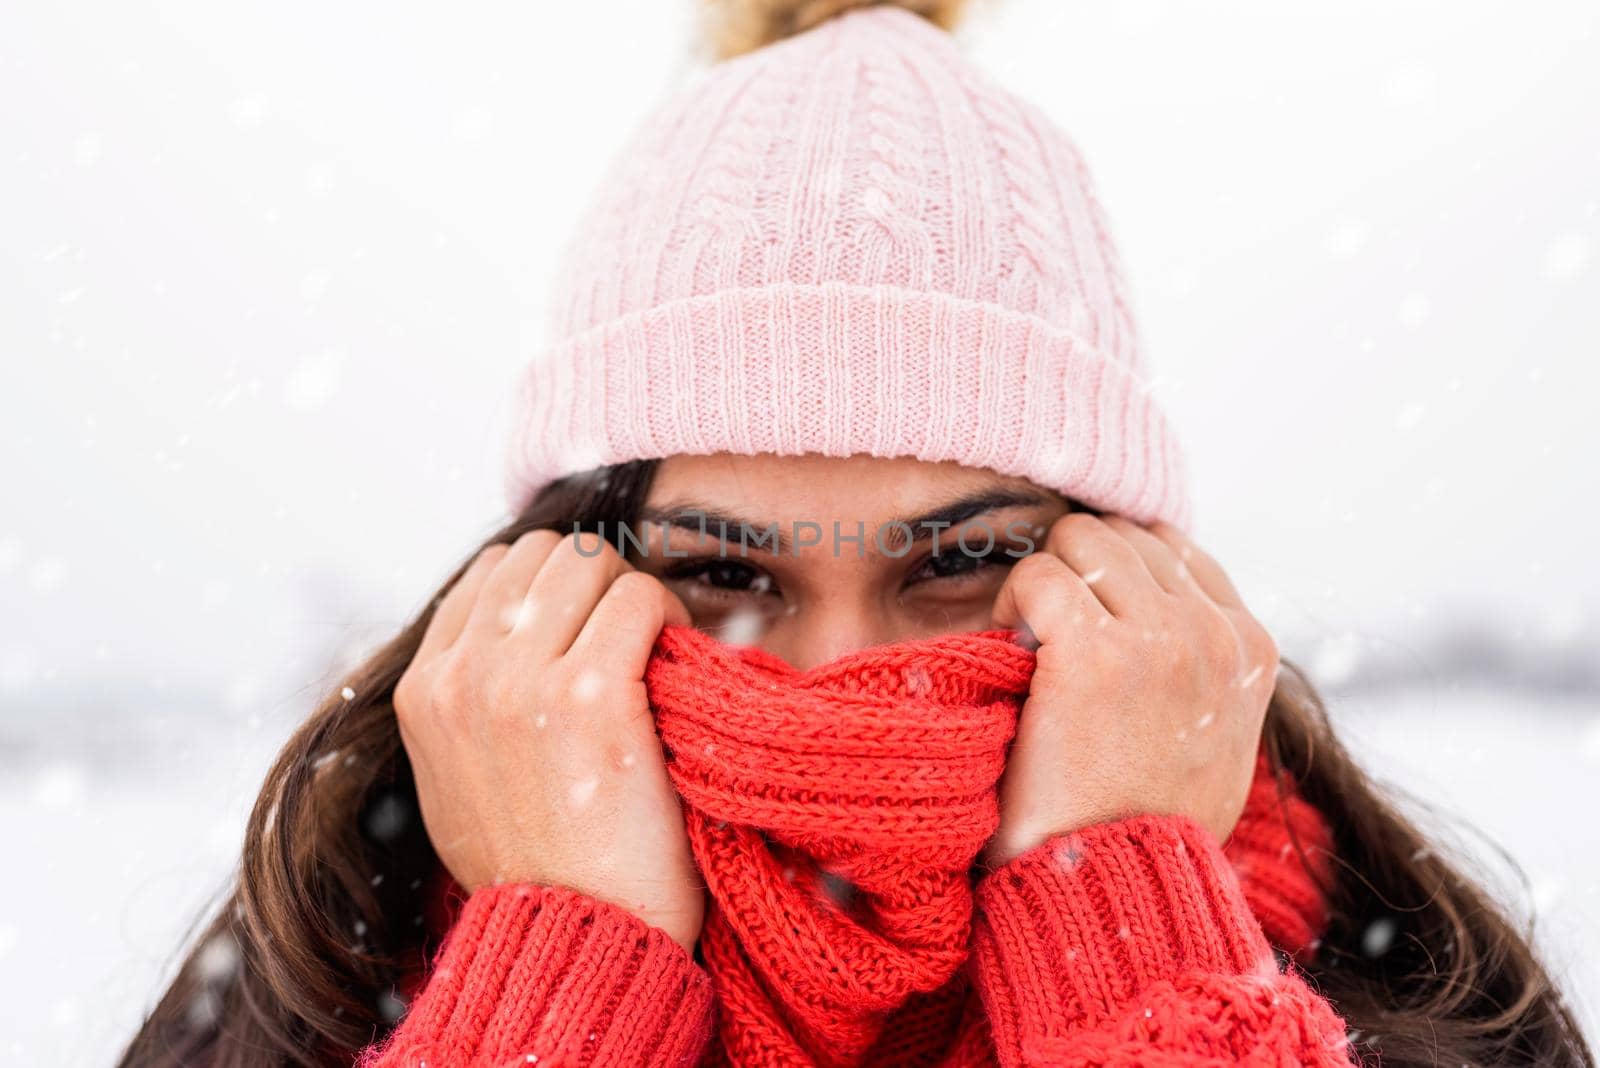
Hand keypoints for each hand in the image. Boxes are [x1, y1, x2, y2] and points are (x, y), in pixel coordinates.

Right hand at [394, 530, 704, 950]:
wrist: (577, 938)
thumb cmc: (534, 864)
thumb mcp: (457, 778)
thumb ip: (465, 699)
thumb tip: (501, 633)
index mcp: (422, 690)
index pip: (493, 570)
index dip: (555, 589)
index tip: (589, 627)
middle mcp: (461, 676)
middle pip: (545, 553)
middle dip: (597, 582)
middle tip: (630, 635)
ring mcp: (520, 682)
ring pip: (592, 561)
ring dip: (631, 594)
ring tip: (651, 648)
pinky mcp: (589, 695)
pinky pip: (640, 598)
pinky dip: (667, 616)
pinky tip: (676, 660)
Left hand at [982, 513, 1278, 866]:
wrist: (1115, 889)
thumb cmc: (1146, 820)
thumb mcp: (1212, 735)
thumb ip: (1203, 664)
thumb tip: (1159, 598)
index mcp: (1250, 647)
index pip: (1171, 546)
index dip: (1113, 576)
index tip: (1085, 623)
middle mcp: (1214, 633)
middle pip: (1120, 535)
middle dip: (1077, 575)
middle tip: (1052, 639)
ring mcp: (1160, 638)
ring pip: (1078, 540)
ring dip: (1044, 585)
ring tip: (1036, 650)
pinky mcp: (1095, 652)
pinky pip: (1037, 575)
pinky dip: (1013, 605)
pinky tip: (1015, 658)